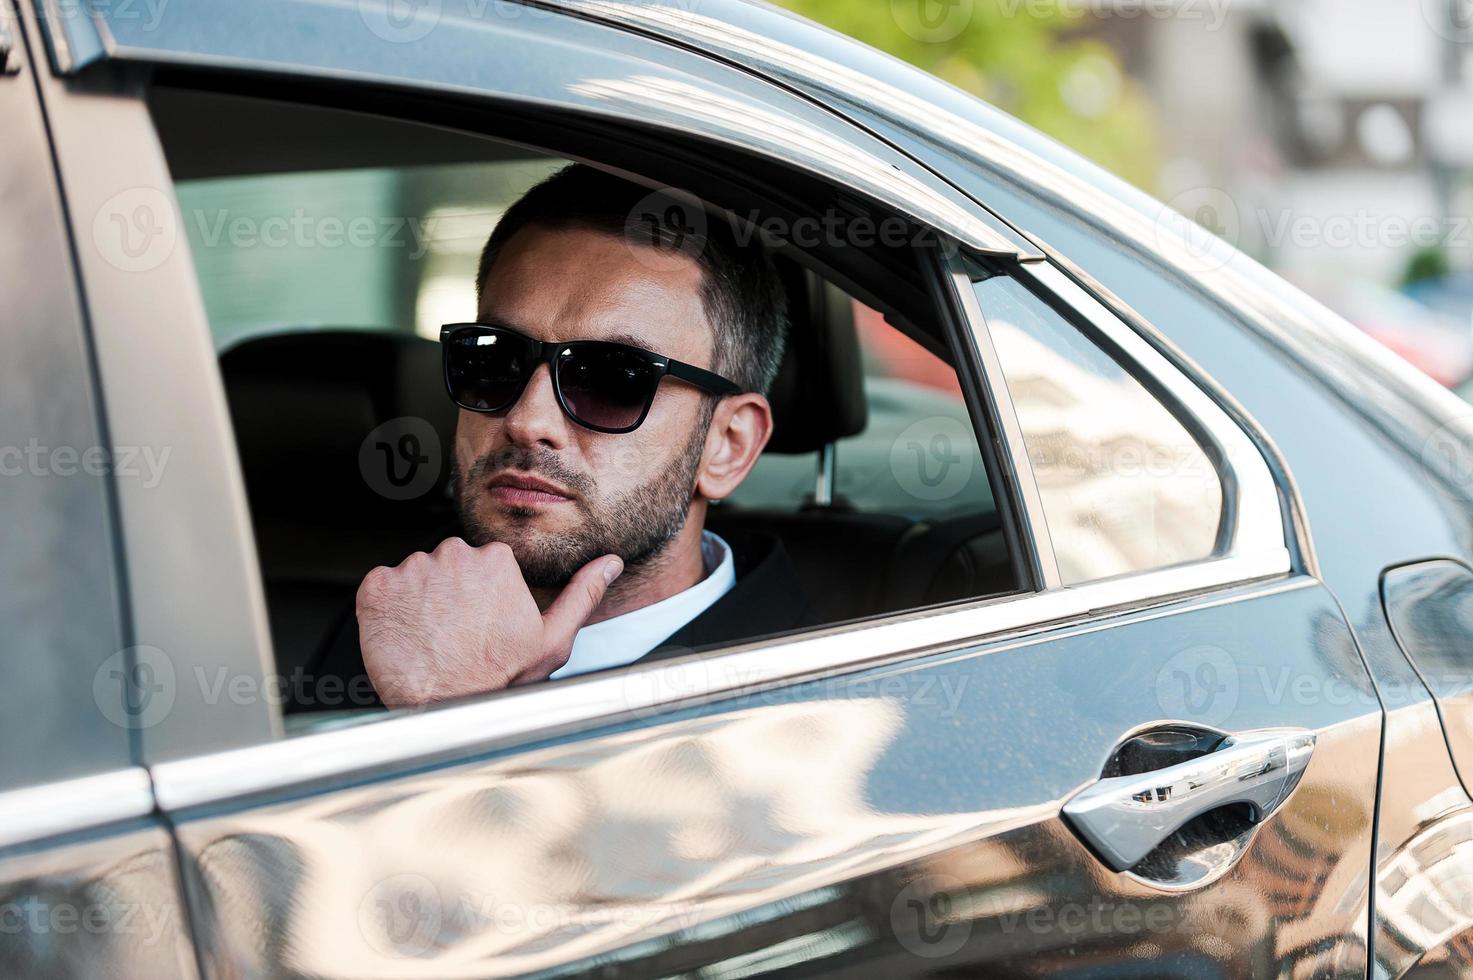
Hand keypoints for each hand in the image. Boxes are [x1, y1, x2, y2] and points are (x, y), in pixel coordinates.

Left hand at [355, 537, 622, 706]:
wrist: (444, 711)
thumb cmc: (499, 680)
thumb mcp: (552, 639)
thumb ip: (582, 593)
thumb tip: (610, 563)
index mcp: (496, 560)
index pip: (483, 562)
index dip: (483, 594)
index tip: (482, 621)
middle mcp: (453, 555)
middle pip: (449, 563)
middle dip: (451, 591)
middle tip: (458, 632)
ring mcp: (412, 570)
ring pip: (416, 574)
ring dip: (420, 599)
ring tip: (432, 637)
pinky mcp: (376, 587)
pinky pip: (381, 585)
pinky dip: (390, 606)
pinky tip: (407, 634)